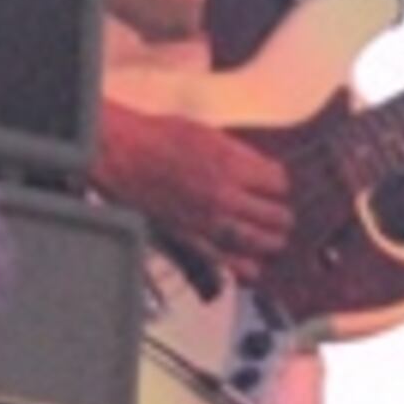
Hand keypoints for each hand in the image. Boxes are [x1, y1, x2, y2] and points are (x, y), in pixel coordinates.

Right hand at [97, 102, 292, 281]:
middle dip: (281, 216)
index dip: (278, 185)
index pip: (279, 183)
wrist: (122, 154)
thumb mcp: (212, 135)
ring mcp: (206, 220)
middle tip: (281, 217)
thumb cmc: (160, 138)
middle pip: (275, 215)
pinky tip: (252, 268)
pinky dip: (242, 267)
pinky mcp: (187, 238)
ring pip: (257, 242)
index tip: (274, 187)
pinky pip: (224, 261)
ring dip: (270, 242)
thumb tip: (262, 168)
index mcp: (234, 166)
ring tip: (274, 241)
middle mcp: (225, 196)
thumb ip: (241, 156)